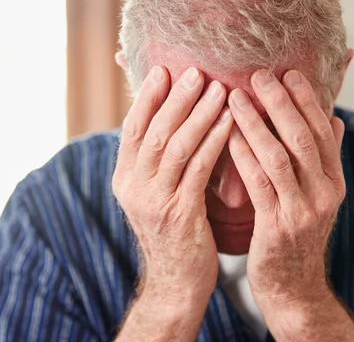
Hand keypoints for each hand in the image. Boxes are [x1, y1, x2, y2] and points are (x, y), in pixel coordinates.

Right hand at [113, 66, 233, 307]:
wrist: (176, 283)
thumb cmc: (174, 232)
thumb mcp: (155, 194)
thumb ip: (157, 162)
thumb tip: (169, 120)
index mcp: (124, 179)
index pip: (132, 129)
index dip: (147, 98)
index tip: (162, 70)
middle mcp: (133, 187)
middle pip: (152, 132)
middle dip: (174, 98)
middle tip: (194, 70)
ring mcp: (154, 202)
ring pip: (174, 147)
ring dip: (197, 114)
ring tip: (218, 88)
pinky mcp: (179, 215)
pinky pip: (198, 170)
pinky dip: (213, 141)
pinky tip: (229, 122)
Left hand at [228, 70, 345, 310]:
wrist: (294, 289)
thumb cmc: (297, 236)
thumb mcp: (318, 198)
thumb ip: (323, 160)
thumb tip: (334, 119)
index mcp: (334, 182)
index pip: (323, 131)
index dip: (306, 100)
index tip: (289, 71)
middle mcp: (324, 193)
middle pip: (303, 138)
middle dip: (281, 103)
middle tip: (259, 74)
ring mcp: (303, 211)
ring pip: (279, 157)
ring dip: (256, 123)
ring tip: (235, 96)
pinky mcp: (278, 227)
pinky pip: (259, 183)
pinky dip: (243, 154)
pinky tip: (228, 133)